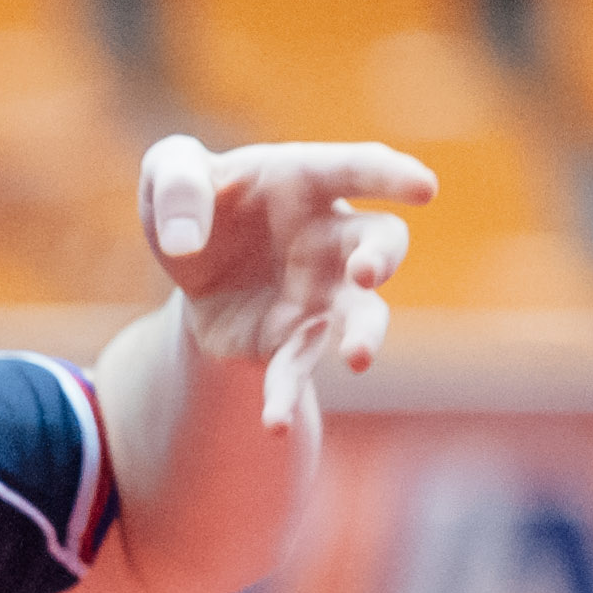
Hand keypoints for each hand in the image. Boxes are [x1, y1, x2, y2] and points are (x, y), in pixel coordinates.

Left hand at [136, 136, 437, 423]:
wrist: (184, 262)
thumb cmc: (193, 199)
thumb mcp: (168, 171)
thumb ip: (173, 182)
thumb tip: (184, 239)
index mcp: (304, 180)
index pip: (357, 168)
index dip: (392, 176)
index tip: (424, 189)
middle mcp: (328, 236)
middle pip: (379, 242)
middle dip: (381, 258)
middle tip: (366, 273)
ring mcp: (321, 291)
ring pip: (362, 315)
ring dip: (366, 334)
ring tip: (358, 357)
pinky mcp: (294, 339)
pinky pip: (298, 370)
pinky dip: (286, 397)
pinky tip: (274, 424)